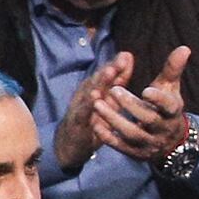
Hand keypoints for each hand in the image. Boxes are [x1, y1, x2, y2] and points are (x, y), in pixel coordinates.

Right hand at [54, 52, 131, 174]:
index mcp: (96, 89)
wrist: (70, 143)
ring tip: (109, 72)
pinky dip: (88, 104)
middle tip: (121, 60)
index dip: (117, 65)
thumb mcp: (109, 100)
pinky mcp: (77, 121)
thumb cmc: (94, 119)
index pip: (108, 76)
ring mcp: (80, 107)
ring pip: (90, 92)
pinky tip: (94, 98)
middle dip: (110, 68)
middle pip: (99, 79)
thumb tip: (128, 58)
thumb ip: (119, 81)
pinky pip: (83, 112)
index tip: (128, 55)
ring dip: (100, 82)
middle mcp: (87, 94)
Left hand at [93, 46, 191, 163]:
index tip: (145, 90)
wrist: (170, 141)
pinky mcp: (138, 153)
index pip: (169, 106)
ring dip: (114, 120)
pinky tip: (95, 124)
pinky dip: (108, 137)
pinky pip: (122, 147)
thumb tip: (184, 48)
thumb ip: (173, 69)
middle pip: (148, 119)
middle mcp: (163, 129)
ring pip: (133, 134)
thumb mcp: (170, 89)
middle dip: (130, 105)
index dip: (158, 99)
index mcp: (173, 112)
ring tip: (97, 104)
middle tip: (113, 90)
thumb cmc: (165, 108)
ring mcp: (150, 143)